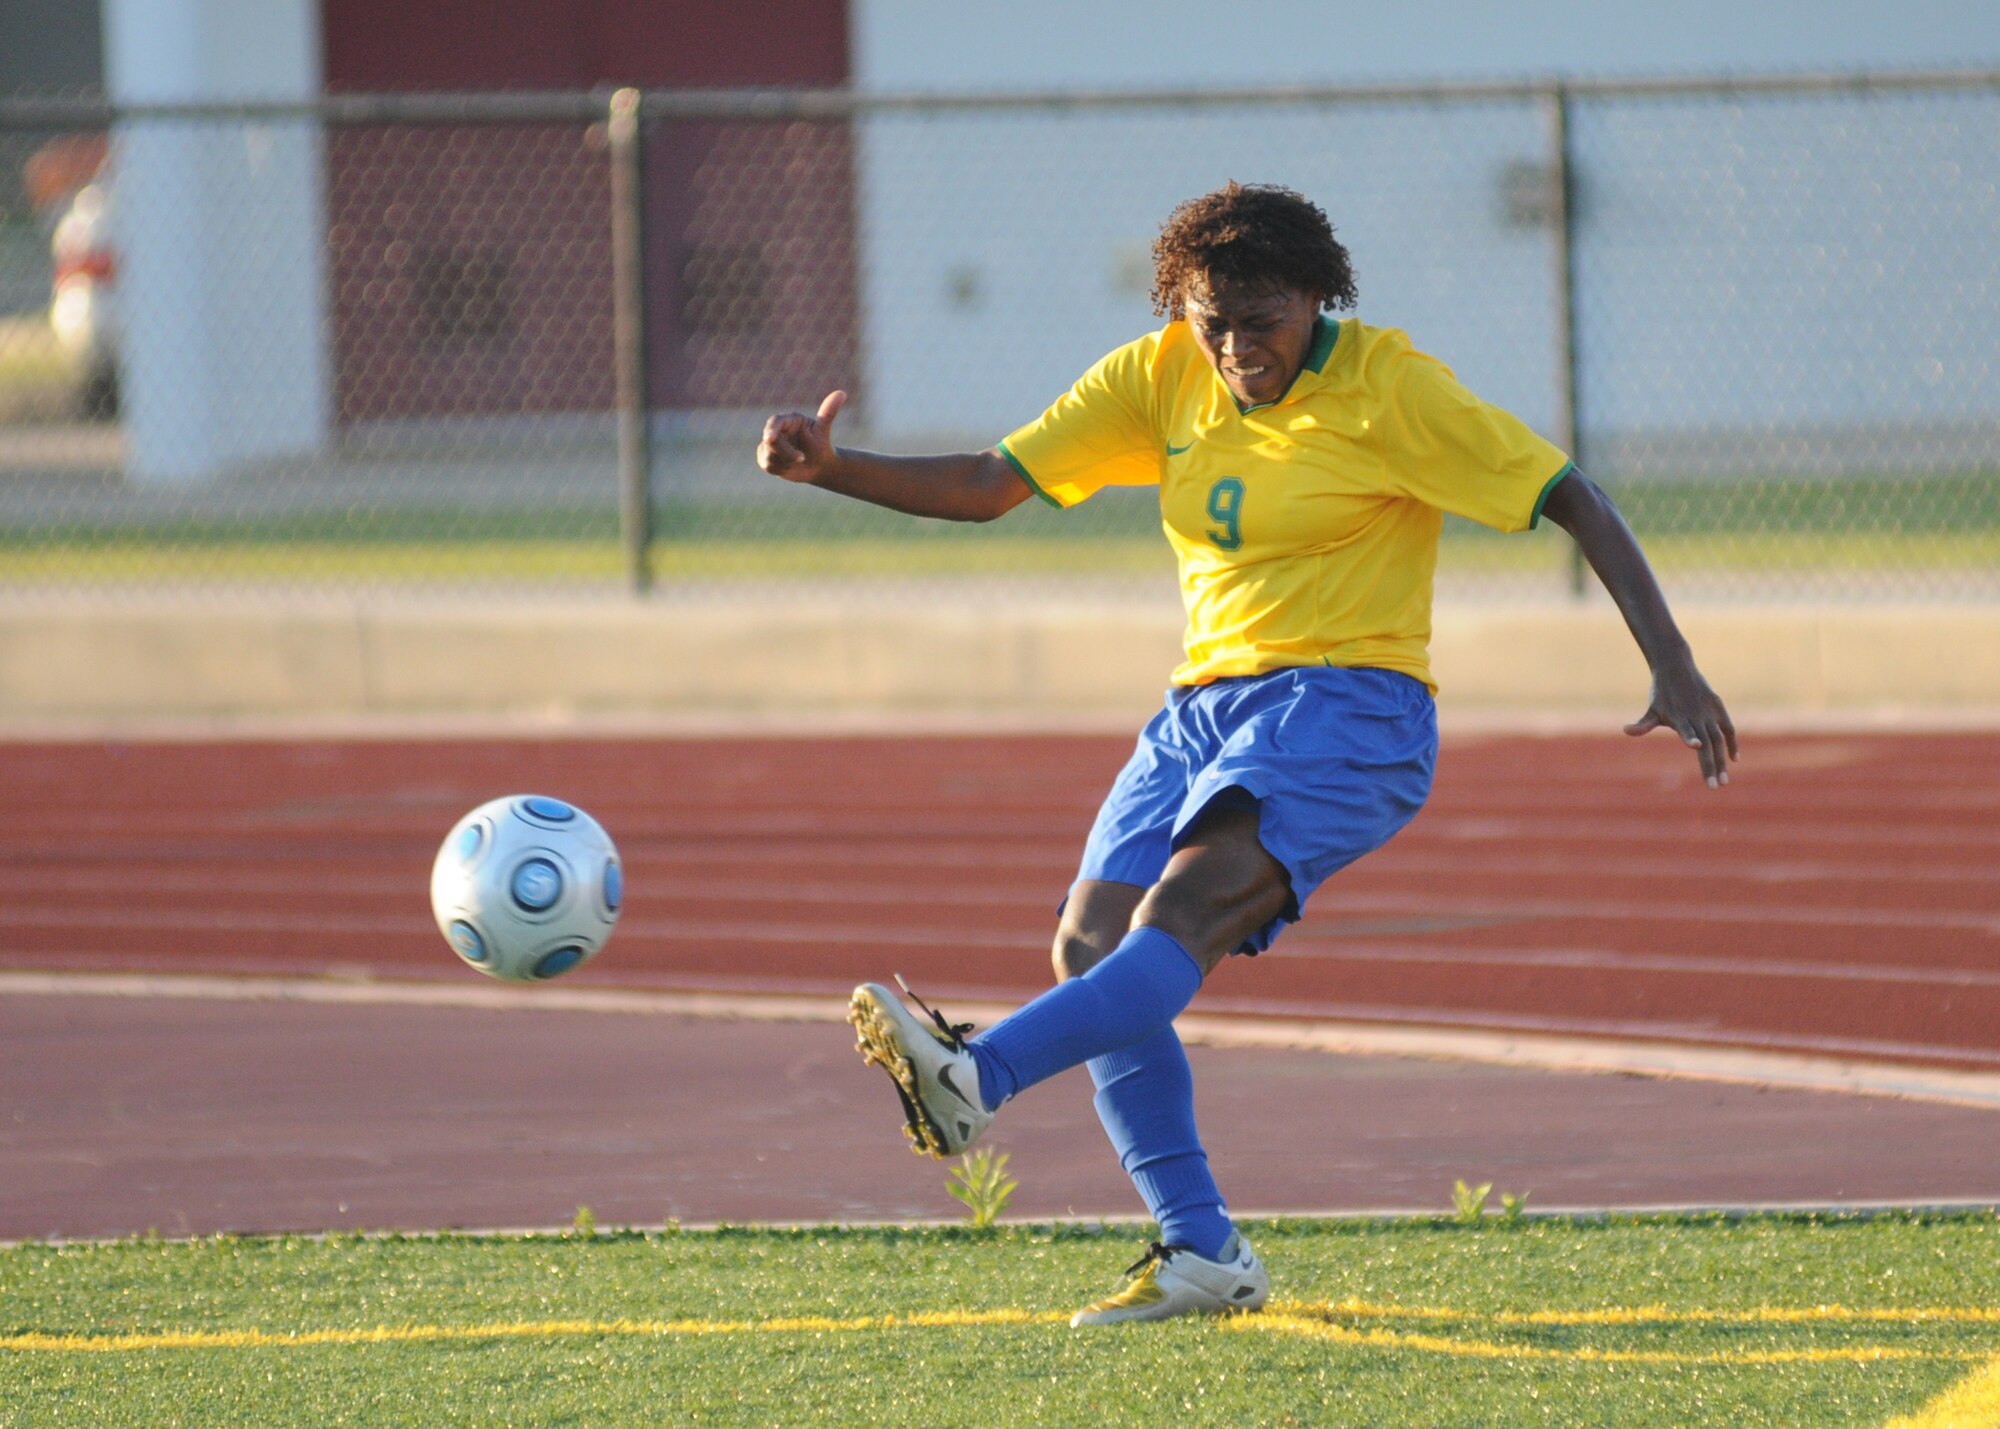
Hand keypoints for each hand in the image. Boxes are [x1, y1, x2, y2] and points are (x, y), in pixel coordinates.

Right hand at [757, 390, 845, 483]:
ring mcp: (768, 444)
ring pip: (768, 455)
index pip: (775, 422)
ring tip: (798, 461)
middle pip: (770, 442)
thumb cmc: (821, 445)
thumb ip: (828, 412)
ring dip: (785, 463)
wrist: (819, 465)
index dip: (771, 429)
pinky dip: (780, 469)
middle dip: (786, 453)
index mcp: (788, 419)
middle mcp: (776, 430)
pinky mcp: (765, 457)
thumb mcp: (823, 430)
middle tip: (802, 458)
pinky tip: (790, 467)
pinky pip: (767, 466)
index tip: (769, 438)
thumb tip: (842, 393)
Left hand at [1625, 659, 1737, 788]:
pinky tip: (1734, 760)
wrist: (1676, 668)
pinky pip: (1728, 729)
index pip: (1685, 730)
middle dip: (1711, 765)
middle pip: (1706, 744)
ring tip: (1723, 781)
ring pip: (1719, 740)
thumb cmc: (1661, 694)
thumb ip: (1643, 724)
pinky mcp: (1718, 707)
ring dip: (1722, 760)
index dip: (1689, 737)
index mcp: (1679, 717)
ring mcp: (1709, 712)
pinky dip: (1732, 743)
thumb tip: (1625, 730)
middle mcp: (1696, 715)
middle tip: (1714, 786)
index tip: (1695, 746)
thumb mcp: (1652, 710)